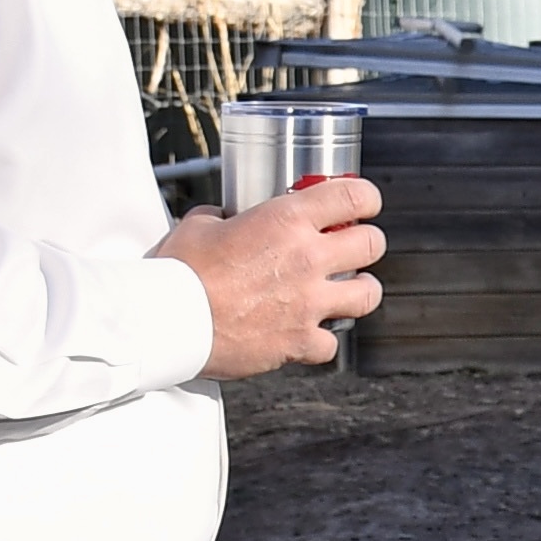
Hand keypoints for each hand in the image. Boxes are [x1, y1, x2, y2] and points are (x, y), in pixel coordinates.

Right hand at [160, 175, 383, 377]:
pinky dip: (321, 340)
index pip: (354, 196)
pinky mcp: (300, 340)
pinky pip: (331, 344)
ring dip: (360, 290)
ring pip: (368, 295)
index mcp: (286, 220)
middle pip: (372, 244)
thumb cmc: (178, 272)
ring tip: (347, 290)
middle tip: (352, 247)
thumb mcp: (199, 225)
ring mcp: (309, 302)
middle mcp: (307, 258)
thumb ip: (222, 216)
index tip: (365, 203)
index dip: (366, 198)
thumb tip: (223, 216)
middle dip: (366, 243)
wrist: (168, 321)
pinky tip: (307, 334)